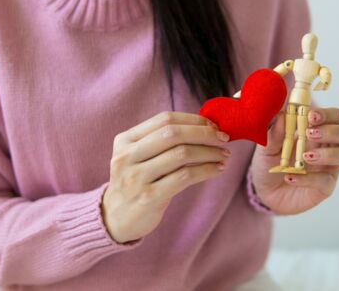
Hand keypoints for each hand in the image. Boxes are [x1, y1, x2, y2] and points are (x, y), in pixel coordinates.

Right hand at [101, 112, 230, 242]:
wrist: (114, 219)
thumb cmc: (136, 183)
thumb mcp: (138, 157)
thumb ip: (162, 140)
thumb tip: (205, 126)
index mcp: (125, 140)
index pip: (165, 119)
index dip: (193, 119)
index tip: (214, 125)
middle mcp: (127, 156)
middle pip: (173, 133)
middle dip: (204, 133)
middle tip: (224, 139)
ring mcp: (136, 177)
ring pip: (181, 154)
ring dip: (209, 152)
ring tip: (224, 155)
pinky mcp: (148, 197)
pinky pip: (185, 177)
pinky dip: (206, 170)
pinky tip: (217, 170)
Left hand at [249, 107, 338, 214]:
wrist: (263, 190)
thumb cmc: (270, 162)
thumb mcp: (267, 146)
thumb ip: (274, 133)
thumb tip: (281, 116)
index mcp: (318, 131)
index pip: (336, 117)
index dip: (328, 114)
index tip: (310, 115)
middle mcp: (329, 147)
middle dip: (334, 131)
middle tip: (310, 134)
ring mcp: (330, 168)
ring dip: (330, 154)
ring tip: (306, 157)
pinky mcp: (325, 188)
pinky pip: (326, 181)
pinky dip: (308, 178)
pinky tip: (290, 176)